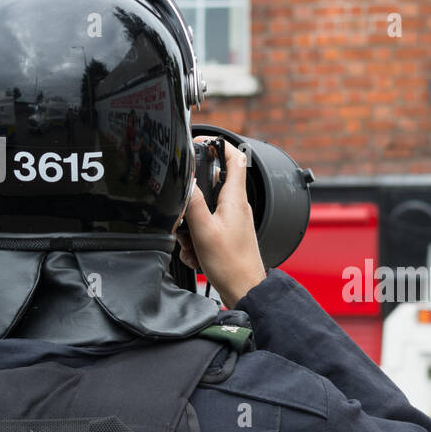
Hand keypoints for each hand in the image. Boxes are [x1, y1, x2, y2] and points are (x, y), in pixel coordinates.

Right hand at [176, 137, 266, 305]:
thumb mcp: (204, 230)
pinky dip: (196, 240)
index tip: (206, 142)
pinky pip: (206, 229)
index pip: (235, 159)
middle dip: (192, 200)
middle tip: (185, 217)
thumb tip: (187, 182)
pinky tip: (196, 254)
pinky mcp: (228, 235)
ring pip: (204, 211)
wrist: (244, 290)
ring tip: (192, 243)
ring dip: (191, 227)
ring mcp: (233, 221)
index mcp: (235, 200)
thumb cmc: (231, 264)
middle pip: (211, 187)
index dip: (221, 145)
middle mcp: (237, 207)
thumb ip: (194, 203)